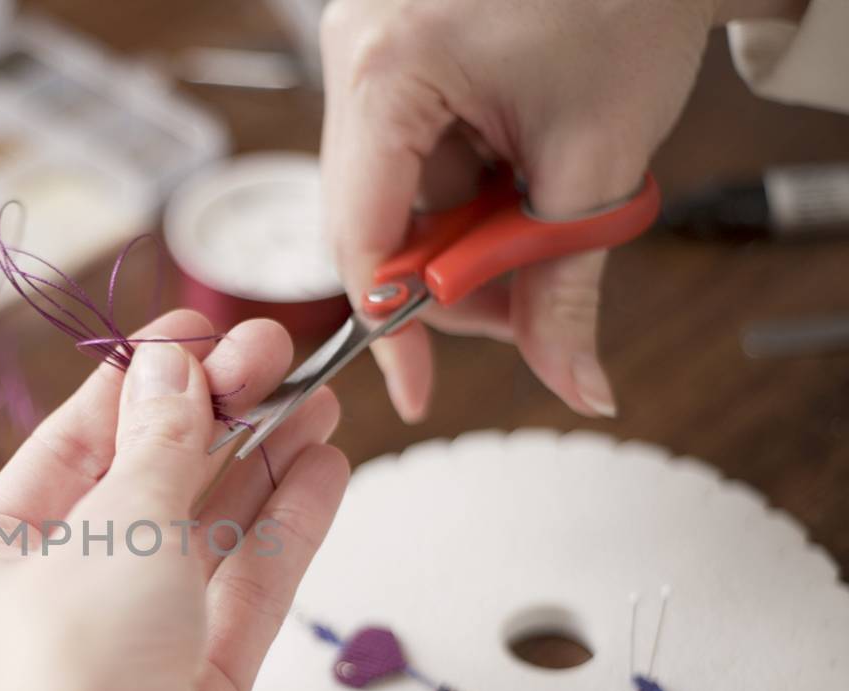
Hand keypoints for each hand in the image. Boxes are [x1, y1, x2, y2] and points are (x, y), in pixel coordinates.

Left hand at [0, 310, 347, 690]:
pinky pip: (237, 598)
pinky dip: (279, 536)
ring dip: (256, 469)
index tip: (203, 326)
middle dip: (211, 418)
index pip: (66, 447)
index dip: (138, 380)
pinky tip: (323, 471)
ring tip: (318, 399)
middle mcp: (44, 609)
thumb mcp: (116, 527)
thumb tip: (173, 365)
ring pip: (197, 541)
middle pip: (139, 488)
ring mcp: (122, 658)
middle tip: (281, 351)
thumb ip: (158, 444)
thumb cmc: (75, 674)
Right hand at [319, 0, 721, 420]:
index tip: (418, 384)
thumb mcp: (597, 159)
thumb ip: (569, 288)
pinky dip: (465, 184)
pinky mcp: (393, 49)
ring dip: (465, 229)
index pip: (363, 236)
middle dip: (452, 274)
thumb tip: (571, 383)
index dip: (394, 324)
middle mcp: (353, 51)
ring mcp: (368, 47)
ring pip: (395, 191)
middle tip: (523, 302)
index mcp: (385, 69)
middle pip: (373, 219)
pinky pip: (409, 151)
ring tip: (540, 209)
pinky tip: (516, 169)